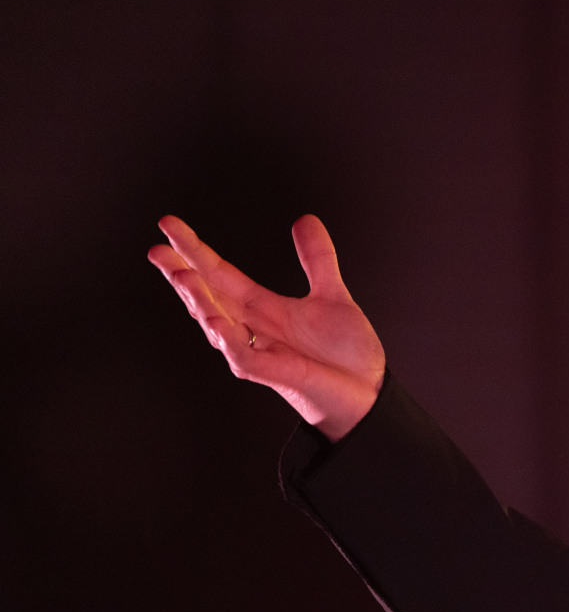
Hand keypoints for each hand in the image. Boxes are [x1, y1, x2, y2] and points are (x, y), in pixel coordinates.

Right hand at [148, 214, 385, 440]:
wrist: (368, 392)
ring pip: (217, 325)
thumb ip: (317, 259)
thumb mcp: (332, 296)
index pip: (220, 274)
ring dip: (198, 302)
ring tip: (181, 276)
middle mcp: (254, 329)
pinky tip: (214, 321)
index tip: (168, 225)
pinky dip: (227, 339)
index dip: (194, 250)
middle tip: (158, 250)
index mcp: (263, 309)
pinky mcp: (274, 373)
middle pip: (208, 297)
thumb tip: (305, 219)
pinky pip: (242, 356)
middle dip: (181, 274)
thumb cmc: (345, 354)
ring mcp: (260, 352)